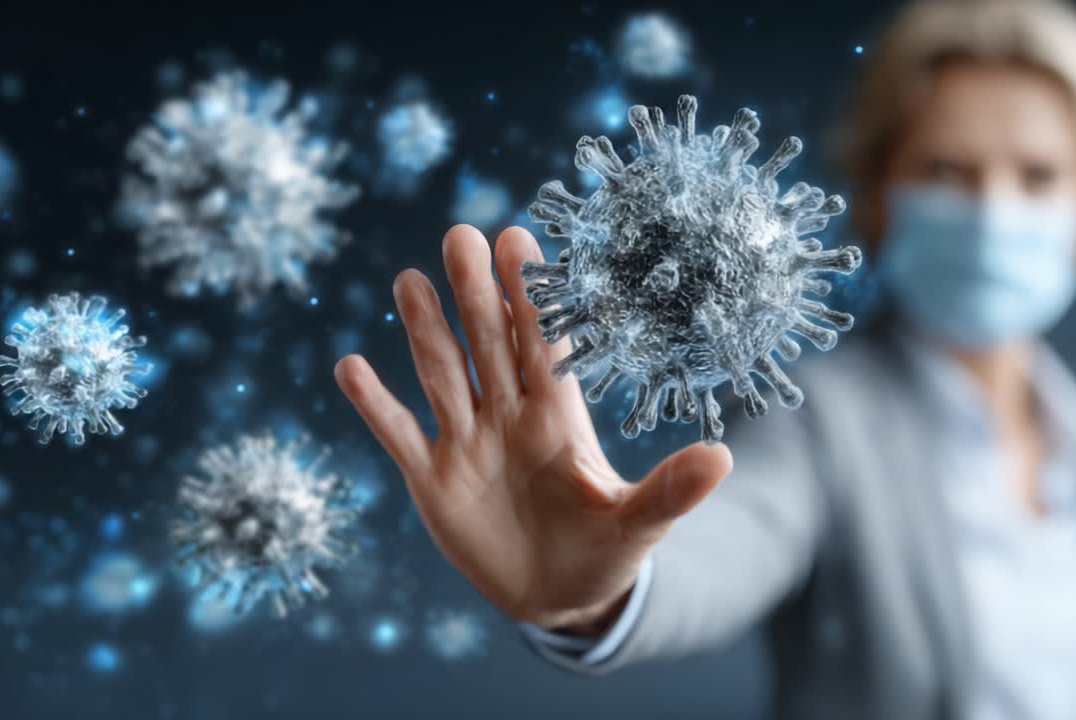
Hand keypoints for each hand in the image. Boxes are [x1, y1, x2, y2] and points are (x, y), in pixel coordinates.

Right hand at [334, 225, 733, 630]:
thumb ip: (671, 489)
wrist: (560, 593)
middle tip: (462, 236)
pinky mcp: (433, 479)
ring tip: (409, 281)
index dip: (531, 296)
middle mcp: (510, 415)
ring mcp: (467, 442)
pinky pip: (399, 435)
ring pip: (441, 374)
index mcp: (560, 415)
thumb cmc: (606, 547)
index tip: (519, 240)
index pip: (543, 343)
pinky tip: (351, 367)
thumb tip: (724, 457)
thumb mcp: (640, 522)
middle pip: (488, 343)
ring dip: (425, 331)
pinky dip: (375, 406)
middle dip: (475, 294)